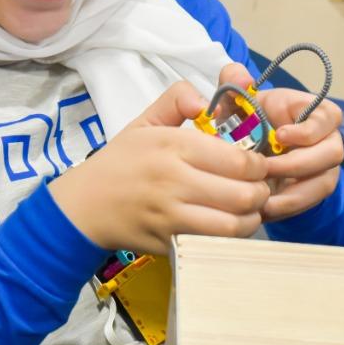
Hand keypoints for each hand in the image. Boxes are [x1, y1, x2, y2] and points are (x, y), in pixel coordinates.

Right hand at [47, 81, 270, 255]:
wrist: (83, 205)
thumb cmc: (119, 162)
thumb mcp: (144, 121)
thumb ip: (177, 99)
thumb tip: (205, 98)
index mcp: (172, 146)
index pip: (237, 160)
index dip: (257, 164)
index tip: (255, 164)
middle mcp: (173, 181)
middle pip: (243, 195)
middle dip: (260, 193)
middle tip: (257, 189)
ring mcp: (170, 216)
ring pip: (233, 225)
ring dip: (249, 219)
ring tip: (247, 210)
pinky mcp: (168, 243)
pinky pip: (212, 245)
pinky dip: (228, 239)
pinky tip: (226, 228)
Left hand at [217, 63, 342, 221]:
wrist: (248, 151)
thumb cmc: (248, 119)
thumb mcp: (236, 100)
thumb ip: (234, 81)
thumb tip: (240, 77)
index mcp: (312, 112)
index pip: (329, 116)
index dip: (309, 129)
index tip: (279, 135)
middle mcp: (326, 139)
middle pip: (331, 153)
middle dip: (298, 164)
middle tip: (265, 169)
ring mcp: (323, 168)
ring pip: (324, 183)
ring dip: (294, 192)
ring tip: (262, 197)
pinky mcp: (313, 192)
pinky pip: (310, 203)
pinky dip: (288, 207)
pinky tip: (264, 209)